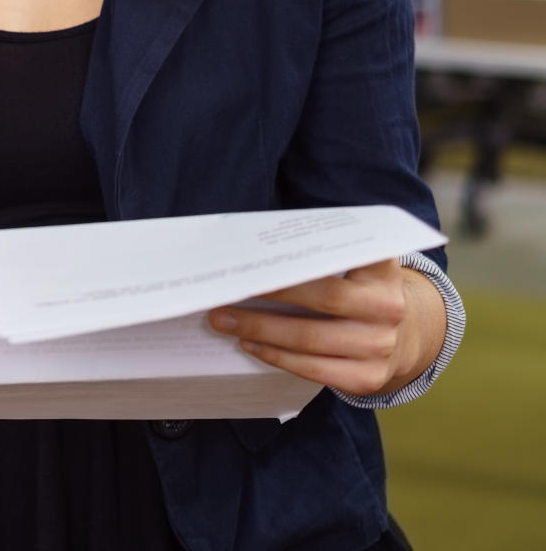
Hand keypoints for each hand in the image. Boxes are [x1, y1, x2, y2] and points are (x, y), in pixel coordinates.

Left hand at [209, 259, 436, 398]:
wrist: (402, 337)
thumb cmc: (356, 291)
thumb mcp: (352, 264)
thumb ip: (319, 252)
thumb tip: (253, 247)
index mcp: (382, 269)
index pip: (344, 254)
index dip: (306, 255)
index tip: (262, 253)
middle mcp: (388, 307)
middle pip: (324, 297)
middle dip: (270, 294)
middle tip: (224, 291)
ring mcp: (381, 345)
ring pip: (311, 338)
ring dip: (260, 330)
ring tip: (223, 321)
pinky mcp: (368, 377)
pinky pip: (313, 369)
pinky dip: (276, 356)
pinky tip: (249, 344)